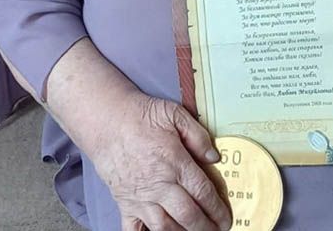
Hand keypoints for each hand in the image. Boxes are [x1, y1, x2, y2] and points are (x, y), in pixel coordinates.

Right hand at [92, 91, 232, 230]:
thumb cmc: (139, 116)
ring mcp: (140, 197)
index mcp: (175, 162)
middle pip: (188, 215)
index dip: (218, 210)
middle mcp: (159, 184)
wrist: (105, 120)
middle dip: (205, 227)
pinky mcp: (124, 202)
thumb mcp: (174, 114)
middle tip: (217, 230)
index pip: (203, 193)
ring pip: (164, 227)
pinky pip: (133, 230)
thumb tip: (215, 158)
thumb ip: (198, 136)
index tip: (227, 218)